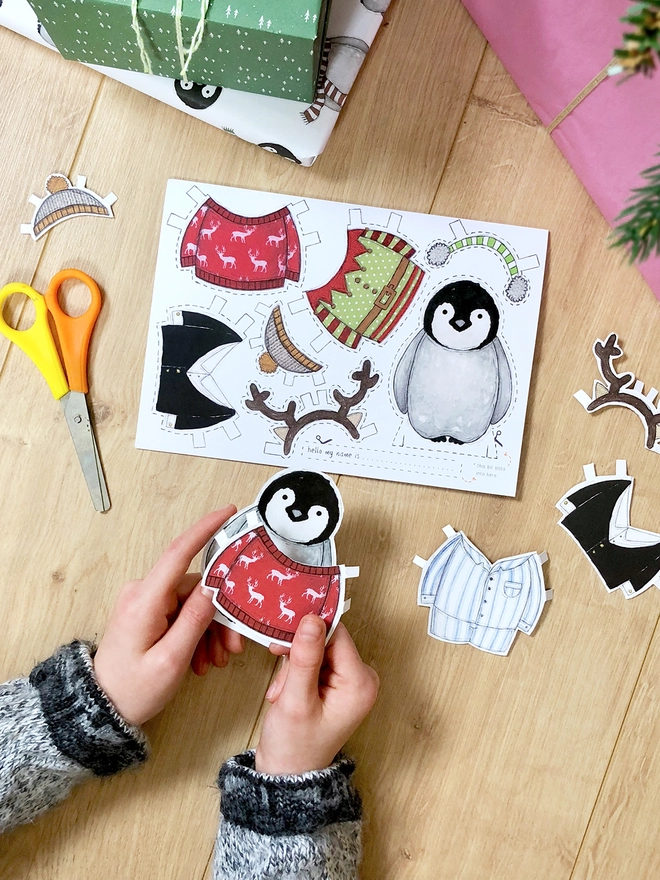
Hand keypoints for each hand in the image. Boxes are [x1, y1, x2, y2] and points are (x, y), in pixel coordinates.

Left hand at [94, 507, 243, 726]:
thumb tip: (215, 588)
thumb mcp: (171, 660)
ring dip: (209, 630)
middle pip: (196, 588)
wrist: (101, 708)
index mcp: (145, 599)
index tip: (227, 511)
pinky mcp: (148, 611)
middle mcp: (143, 592)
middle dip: (220, 616)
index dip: (205, 529)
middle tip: (233, 648)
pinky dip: (196, 632)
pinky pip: (182, 612)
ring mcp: (145, 601)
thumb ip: (195, 620)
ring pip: (193, 602)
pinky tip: (200, 658)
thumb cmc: (133, 689)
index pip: (179, 553)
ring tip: (214, 661)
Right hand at [255, 616, 378, 775]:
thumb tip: (312, 619)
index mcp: (360, 683)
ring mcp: (349, 681)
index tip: (282, 641)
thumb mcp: (295, 700)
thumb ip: (305, 658)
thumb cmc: (294, 746)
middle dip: (299, 654)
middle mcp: (361, 679)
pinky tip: (285, 692)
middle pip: (327, 640)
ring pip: (317, 649)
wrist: (288, 773)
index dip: (308, 633)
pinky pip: (315, 660)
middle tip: (281, 680)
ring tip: (282, 694)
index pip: (337, 634)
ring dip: (294, 666)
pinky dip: (296, 672)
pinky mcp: (336, 683)